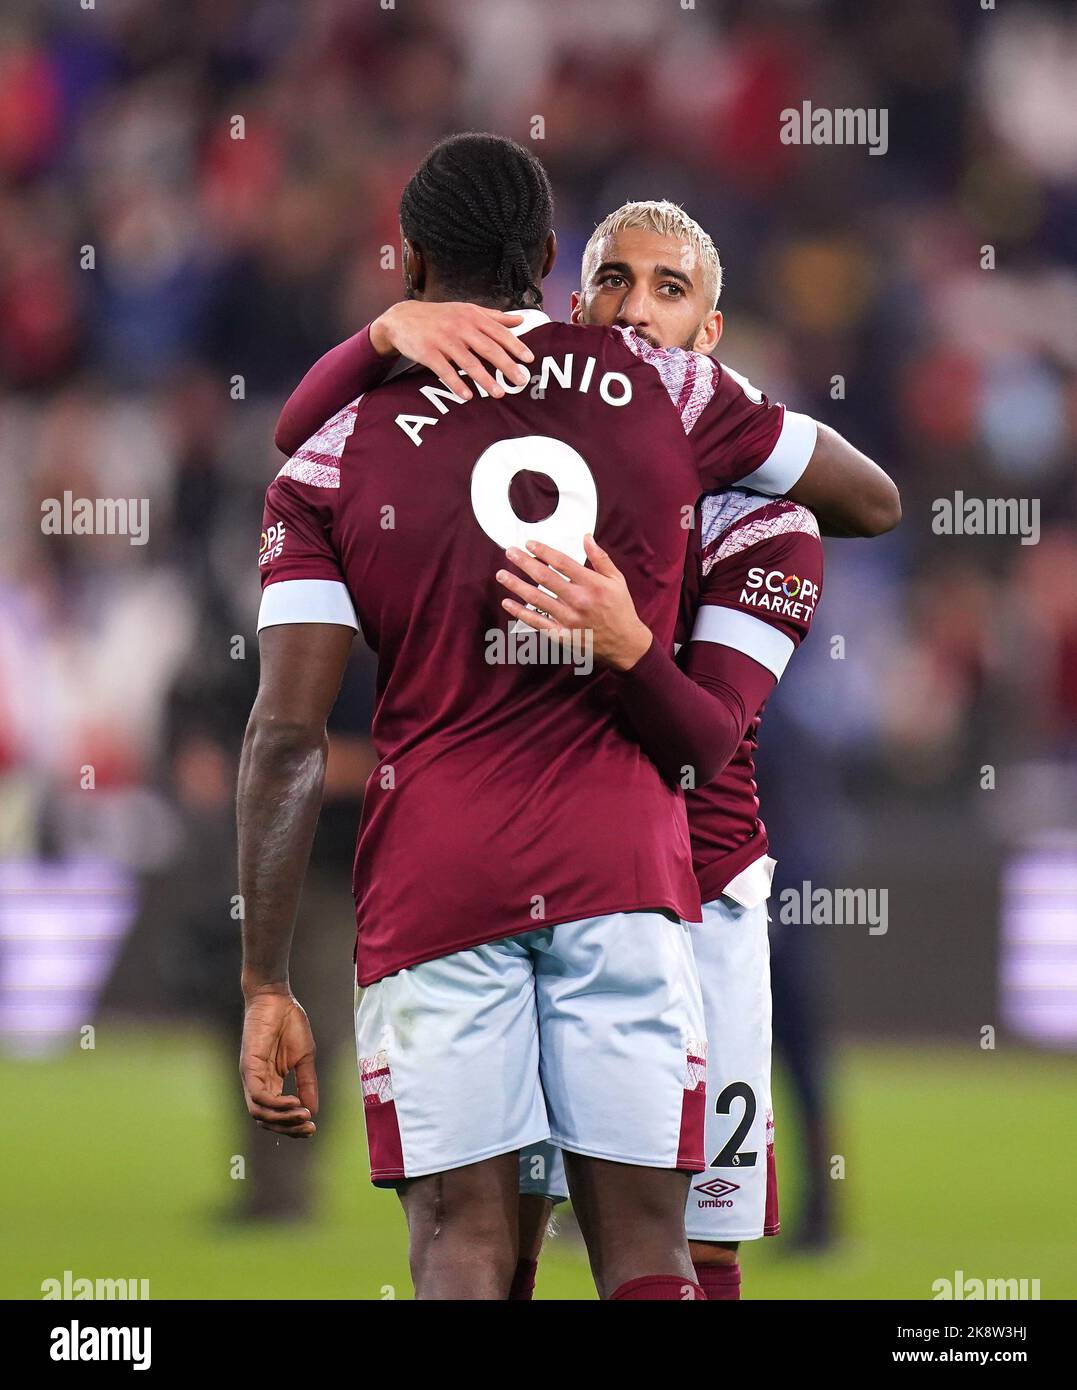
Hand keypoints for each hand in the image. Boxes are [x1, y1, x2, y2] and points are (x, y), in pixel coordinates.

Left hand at [239, 986, 318, 1137]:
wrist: (277, 999)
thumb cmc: (289, 1023)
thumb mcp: (305, 1058)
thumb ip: (307, 1083)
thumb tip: (312, 1110)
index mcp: (271, 1082)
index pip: (277, 1114)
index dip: (293, 1126)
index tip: (312, 1128)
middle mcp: (259, 1083)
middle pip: (266, 1120)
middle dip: (288, 1128)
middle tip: (308, 1128)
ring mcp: (252, 1076)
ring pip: (259, 1113)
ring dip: (281, 1120)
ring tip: (302, 1115)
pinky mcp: (249, 1067)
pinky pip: (258, 1095)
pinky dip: (275, 1104)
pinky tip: (293, 1102)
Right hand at [369, 301, 533, 400]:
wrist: (402, 317)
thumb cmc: (440, 316)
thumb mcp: (467, 310)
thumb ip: (494, 316)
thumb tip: (520, 319)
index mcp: (472, 316)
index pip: (498, 332)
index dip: (515, 346)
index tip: (529, 359)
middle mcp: (460, 327)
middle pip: (488, 348)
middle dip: (506, 365)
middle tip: (521, 381)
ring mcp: (443, 340)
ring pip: (468, 362)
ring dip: (485, 379)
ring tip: (499, 393)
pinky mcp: (428, 352)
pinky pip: (445, 371)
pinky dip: (457, 384)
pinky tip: (468, 396)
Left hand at [497, 535, 653, 671]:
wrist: (625, 644)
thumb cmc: (620, 609)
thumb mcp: (617, 580)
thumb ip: (600, 558)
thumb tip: (586, 537)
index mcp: (591, 584)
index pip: (561, 562)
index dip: (542, 551)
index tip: (529, 543)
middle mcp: (578, 600)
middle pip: (544, 577)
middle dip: (524, 562)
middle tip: (509, 552)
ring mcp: (568, 619)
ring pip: (536, 599)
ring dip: (516, 585)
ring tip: (502, 575)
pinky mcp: (562, 635)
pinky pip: (537, 622)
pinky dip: (520, 613)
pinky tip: (507, 603)